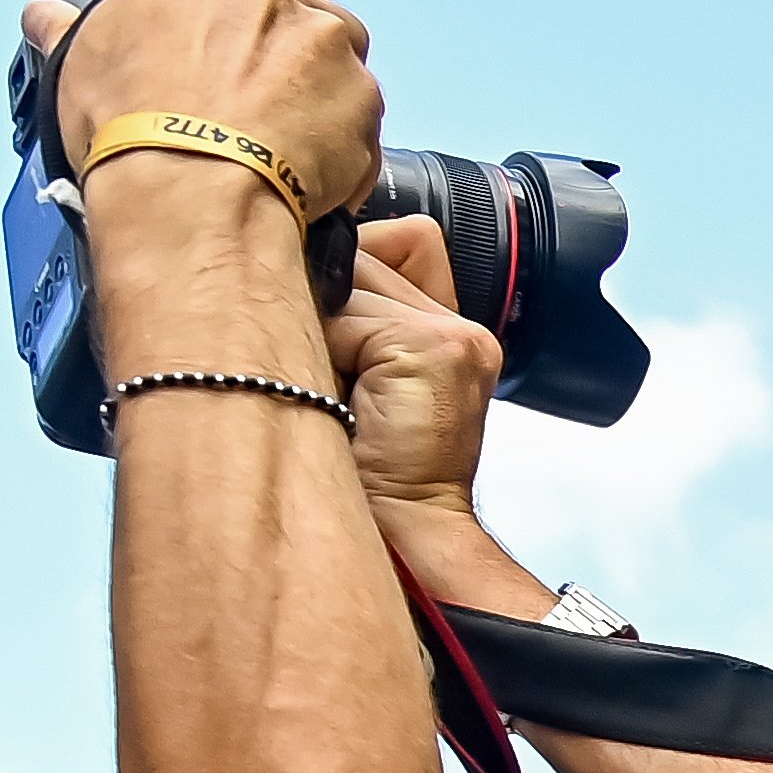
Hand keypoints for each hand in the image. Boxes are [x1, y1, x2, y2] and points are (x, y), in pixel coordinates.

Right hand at [34, 0, 385, 222]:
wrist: (190, 192)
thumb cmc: (135, 131)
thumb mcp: (81, 63)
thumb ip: (72, 27)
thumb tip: (47, 16)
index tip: (270, 19)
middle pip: (310, 9)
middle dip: (299, 52)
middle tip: (270, 98)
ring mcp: (322, 41)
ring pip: (344, 61)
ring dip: (326, 95)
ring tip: (286, 141)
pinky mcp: (360, 95)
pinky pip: (363, 120)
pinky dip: (344, 146)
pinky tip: (307, 174)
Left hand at [323, 212, 504, 563]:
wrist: (395, 531)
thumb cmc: (357, 464)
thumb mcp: (351, 370)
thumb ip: (351, 304)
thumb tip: (310, 245)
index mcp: (446, 329)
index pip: (396, 241)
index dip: (348, 281)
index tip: (337, 345)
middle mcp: (462, 324)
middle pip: (366, 250)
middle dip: (330, 303)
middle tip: (339, 379)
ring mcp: (458, 335)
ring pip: (351, 274)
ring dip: (325, 329)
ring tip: (343, 391)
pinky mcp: (441, 348)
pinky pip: (349, 310)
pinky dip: (332, 350)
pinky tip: (352, 398)